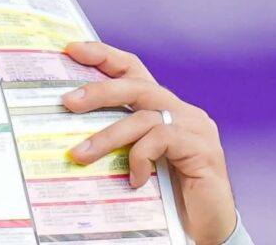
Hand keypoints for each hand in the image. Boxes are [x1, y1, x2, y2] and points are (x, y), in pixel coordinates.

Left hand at [62, 41, 236, 244]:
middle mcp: (181, 111)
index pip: (133, 70)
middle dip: (98, 91)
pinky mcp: (203, 149)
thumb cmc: (168, 194)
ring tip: (80, 155)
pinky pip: (160, 141)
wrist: (208, 228)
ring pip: (143, 118)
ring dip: (106, 137)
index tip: (72, 49)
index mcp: (163, 108)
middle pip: (136, 86)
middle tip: (67, 102)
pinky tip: (133, 180)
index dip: (104, 55)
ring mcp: (195, 128)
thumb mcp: (135, 160)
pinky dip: (139, 157)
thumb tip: (68, 135)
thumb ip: (117, 140)